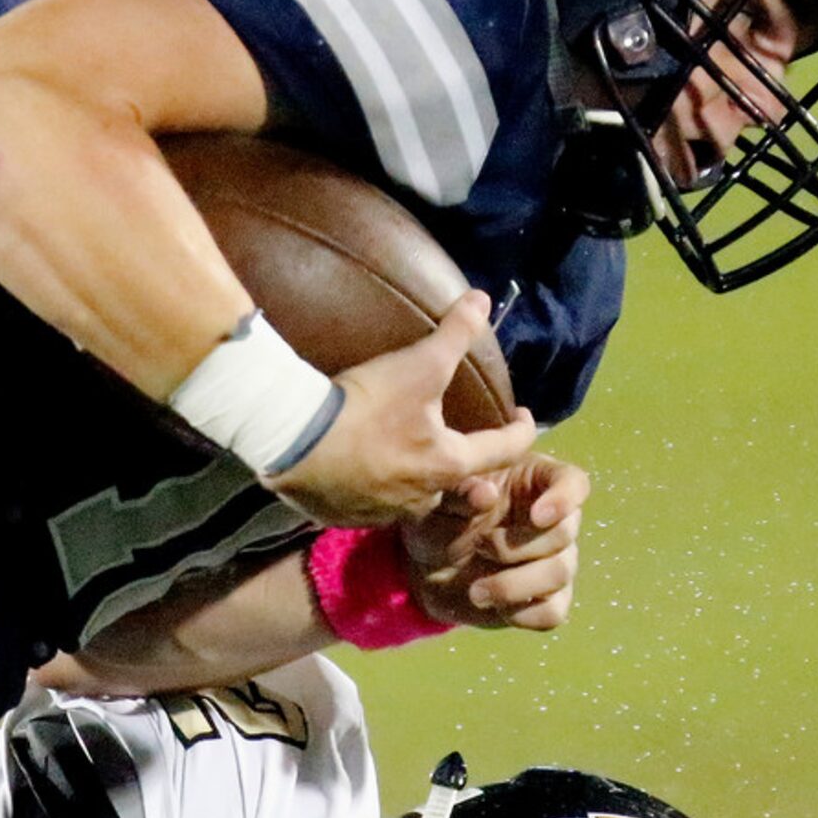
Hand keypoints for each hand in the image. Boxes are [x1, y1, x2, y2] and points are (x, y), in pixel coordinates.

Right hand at [265, 293, 537, 527]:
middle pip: (460, 479)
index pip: (507, 450)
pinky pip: (374, 505)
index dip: (522, 429)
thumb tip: (483, 300)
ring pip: (416, 497)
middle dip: (462, 458)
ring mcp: (386, 513)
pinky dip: (376, 487)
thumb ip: (455, 334)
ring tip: (407, 451)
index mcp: (450, 463)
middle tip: (453, 435)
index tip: (521, 417)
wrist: (294, 442)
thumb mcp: (417, 364)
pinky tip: (362, 466)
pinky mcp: (350, 517)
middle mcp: (426, 498)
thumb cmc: (366, 405)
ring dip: (418, 477)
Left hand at [400, 451, 589, 630]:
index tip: (537, 516)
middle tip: (479, 546)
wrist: (426, 564)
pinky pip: (552, 612)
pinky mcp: (546, 599)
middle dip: (516, 545)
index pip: (573, 483)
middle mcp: (554, 521)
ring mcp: (554, 561)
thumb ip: (461, 493)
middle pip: (564, 533)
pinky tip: (491, 604)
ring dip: (513, 584)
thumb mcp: (439, 499)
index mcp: (534, 482)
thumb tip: (486, 493)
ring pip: (559, 573)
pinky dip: (522, 613)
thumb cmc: (439, 516)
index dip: (564, 499)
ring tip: (475, 589)